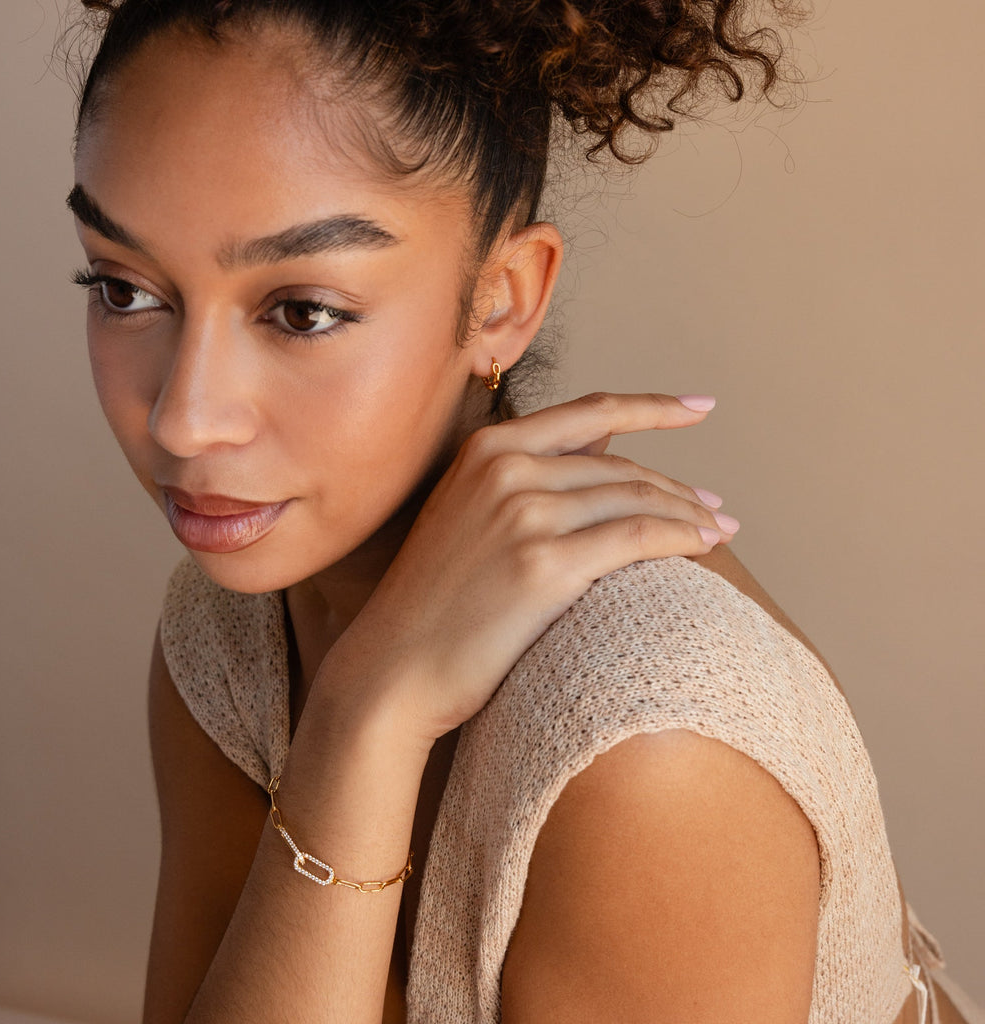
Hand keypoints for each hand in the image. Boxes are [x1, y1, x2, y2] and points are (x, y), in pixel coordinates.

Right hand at [312, 393, 735, 745]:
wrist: (393, 668)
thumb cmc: (435, 601)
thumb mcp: (470, 513)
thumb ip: (532, 471)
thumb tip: (606, 439)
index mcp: (487, 449)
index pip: (591, 413)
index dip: (655, 408)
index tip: (702, 408)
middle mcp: (505, 469)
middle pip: (620, 466)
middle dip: (679, 488)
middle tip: (718, 510)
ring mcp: (523, 513)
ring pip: (635, 498)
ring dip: (689, 515)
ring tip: (719, 532)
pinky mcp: (543, 564)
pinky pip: (636, 537)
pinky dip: (680, 538)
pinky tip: (703, 549)